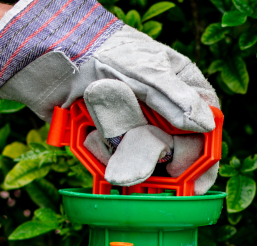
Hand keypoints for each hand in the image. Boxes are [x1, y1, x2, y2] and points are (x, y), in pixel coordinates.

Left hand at [0, 0, 218, 189]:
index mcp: (184, 90)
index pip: (207, 132)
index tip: (193, 182)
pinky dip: (102, 152)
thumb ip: (176, 97)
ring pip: (145, 160)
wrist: (49, 57)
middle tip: (145, 170)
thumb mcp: (144, 71)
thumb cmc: (102, 52)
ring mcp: (139, 126)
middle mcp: (165, 111)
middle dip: (158, 161)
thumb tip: (207, 125)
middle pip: (177, 153)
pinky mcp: (113, 139)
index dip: (203, 160)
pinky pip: (116, 160)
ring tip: (102, 136)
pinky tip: (90, 136)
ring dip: (124, 155)